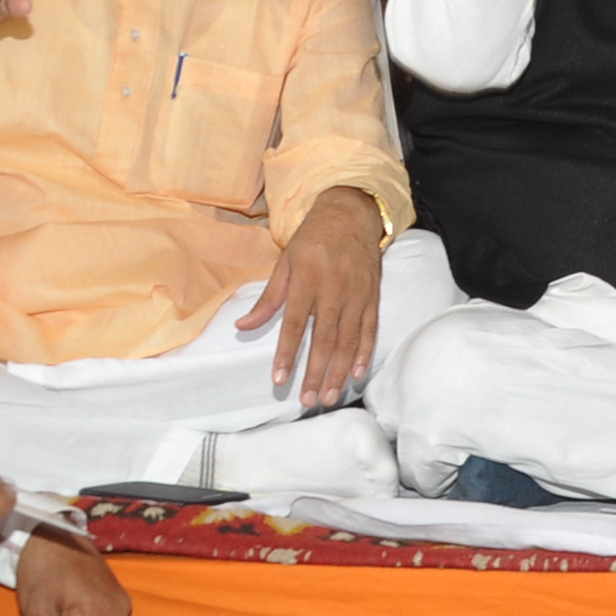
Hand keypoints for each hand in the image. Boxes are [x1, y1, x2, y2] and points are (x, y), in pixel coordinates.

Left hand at [235, 186, 386, 407]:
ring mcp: (357, 294)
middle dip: (316, 372)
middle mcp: (334, 289)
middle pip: (324, 338)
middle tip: (308, 400)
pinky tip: (356, 373)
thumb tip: (242, 326)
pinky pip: (370, 328)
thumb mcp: (286, 263)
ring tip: (330, 395)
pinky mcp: (373, 296)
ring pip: (348, 339)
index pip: (295, 324)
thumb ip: (268, 298)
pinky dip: (364, 352)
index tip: (279, 379)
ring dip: (338, 370)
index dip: (287, 353)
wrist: (351, 214)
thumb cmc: (313, 240)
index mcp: (308, 280)